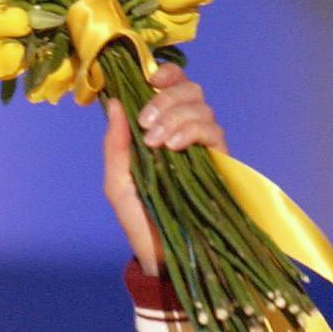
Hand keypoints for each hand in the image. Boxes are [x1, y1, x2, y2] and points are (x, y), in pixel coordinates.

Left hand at [103, 65, 226, 275]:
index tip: (150, 80)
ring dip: (176, 116)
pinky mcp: (219, 162)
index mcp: (161, 130)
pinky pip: (213, 130)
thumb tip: (113, 104)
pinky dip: (192, 130)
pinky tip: (174, 147)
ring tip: (158, 143)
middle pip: (190, 89)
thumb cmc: (140, 222)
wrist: (162, 256)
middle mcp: (184, 132)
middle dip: (166, 98)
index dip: (166, 74)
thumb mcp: (118, 184)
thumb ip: (115, 146)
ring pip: (202, 106)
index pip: (172, 86)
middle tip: (146, 123)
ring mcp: (203, 146)